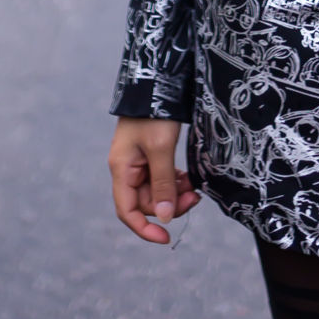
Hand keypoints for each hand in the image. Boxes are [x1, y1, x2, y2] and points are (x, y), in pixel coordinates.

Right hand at [109, 118, 200, 244]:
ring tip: (196, 186)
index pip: (127, 211)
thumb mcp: (161, 148)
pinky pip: (162, 177)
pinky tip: (190, 176)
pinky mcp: (150, 154)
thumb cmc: (154, 112)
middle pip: (147, 202)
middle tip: (195, 197)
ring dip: (176, 193)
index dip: (144, 229)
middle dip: (170, 204)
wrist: (157, 80)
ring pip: (157, 191)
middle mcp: (127, 169)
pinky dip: (176, 180)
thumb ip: (163, 183)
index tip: (166, 238)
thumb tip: (165, 217)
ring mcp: (139, 162)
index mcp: (122, 169)